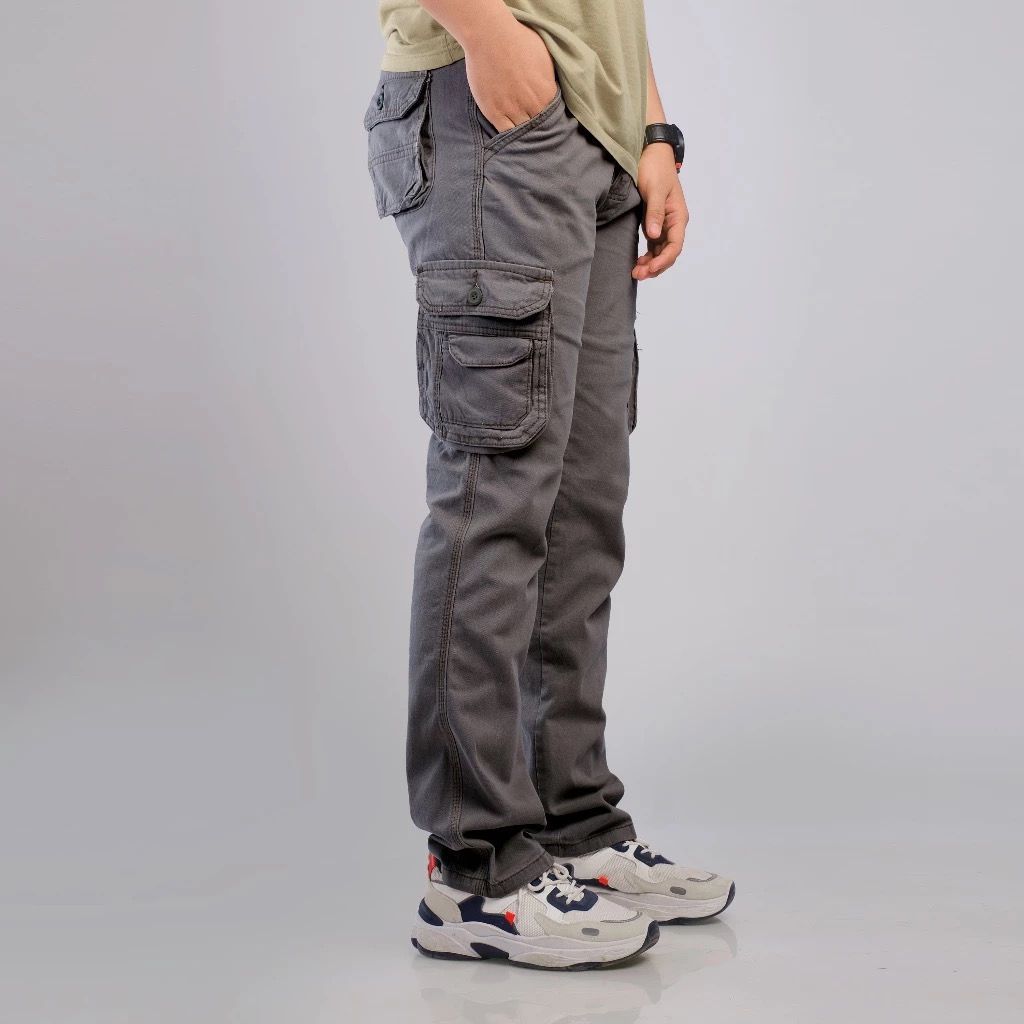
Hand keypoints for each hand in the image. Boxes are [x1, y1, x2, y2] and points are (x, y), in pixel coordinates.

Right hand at [464, 19, 557, 132]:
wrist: (490, 36)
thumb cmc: (517, 40)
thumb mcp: (545, 57)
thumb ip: (550, 79)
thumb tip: (552, 90)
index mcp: (546, 93)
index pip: (552, 117)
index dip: (548, 119)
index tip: (543, 118)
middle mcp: (532, 106)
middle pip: (538, 128)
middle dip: (537, 129)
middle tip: (533, 127)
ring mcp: (512, 110)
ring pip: (522, 133)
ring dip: (523, 134)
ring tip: (521, 131)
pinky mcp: (494, 113)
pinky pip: (504, 133)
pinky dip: (508, 136)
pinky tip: (509, 133)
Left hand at [633, 143, 687, 279]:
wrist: (651, 154)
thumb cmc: (655, 169)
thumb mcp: (654, 190)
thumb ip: (655, 213)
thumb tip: (654, 235)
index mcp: (678, 216)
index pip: (675, 246)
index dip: (663, 260)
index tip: (649, 268)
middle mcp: (674, 223)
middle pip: (669, 252)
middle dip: (655, 266)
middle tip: (637, 275)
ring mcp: (665, 224)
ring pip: (661, 251)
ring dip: (651, 264)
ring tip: (636, 272)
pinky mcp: (655, 223)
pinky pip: (654, 245)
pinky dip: (648, 256)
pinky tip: (638, 262)